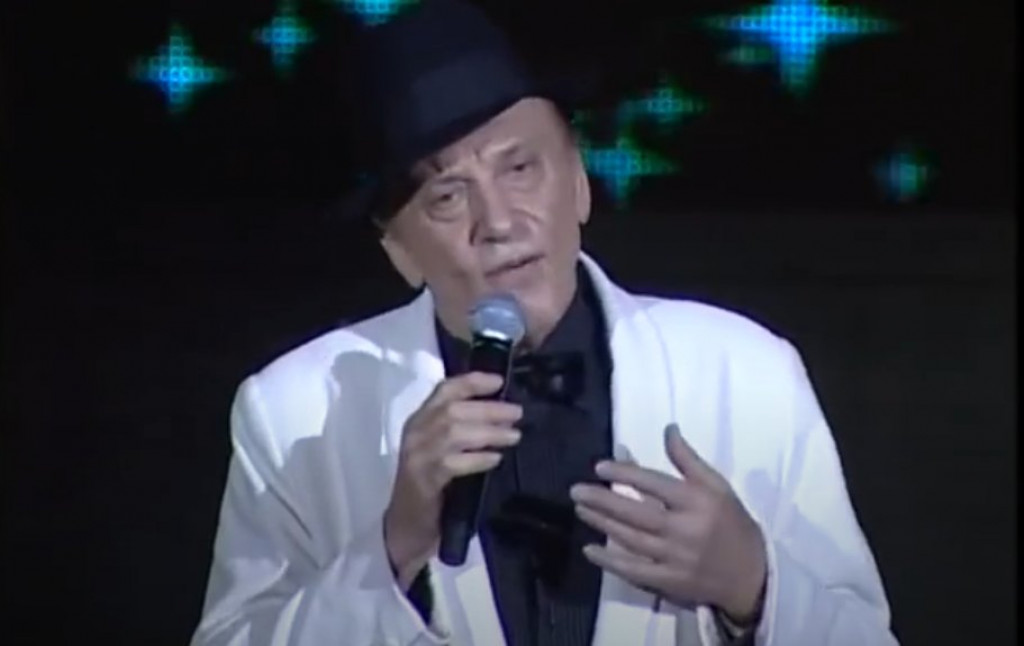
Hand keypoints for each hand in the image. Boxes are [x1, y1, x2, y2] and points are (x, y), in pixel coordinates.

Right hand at [384, 372, 522, 588]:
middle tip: (517, 413)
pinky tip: (496, 459)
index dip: (473, 382)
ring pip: (453, 433)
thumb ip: (462, 431)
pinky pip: (453, 463)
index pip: (445, 390)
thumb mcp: (443, 450)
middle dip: (488, 408)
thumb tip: (502, 415)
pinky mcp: (423, 480)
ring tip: (513, 436)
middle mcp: (415, 433)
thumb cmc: (430, 485)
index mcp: (419, 420)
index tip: (500, 381)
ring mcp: (417, 456)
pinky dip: (477, 458)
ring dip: (488, 432)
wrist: (405, 527)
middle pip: (453, 409)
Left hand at [570, 423, 766, 624]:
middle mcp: (684, 529)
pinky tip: (589, 550)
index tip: (600, 467)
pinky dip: (610, 562)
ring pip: (631, 539)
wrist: (751, 574)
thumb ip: (687, 459)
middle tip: (576, 490)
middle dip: (603, 500)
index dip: (625, 474)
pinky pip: (634, 572)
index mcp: (696, 501)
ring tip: (580, 509)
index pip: (653, 484)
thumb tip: (668, 428)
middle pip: (636, 513)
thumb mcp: (716, 485)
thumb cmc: (731, 522)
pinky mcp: (670, 582)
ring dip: (602, 523)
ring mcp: (675, 558)